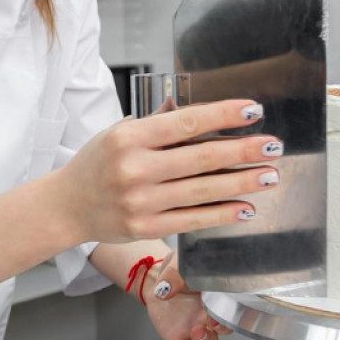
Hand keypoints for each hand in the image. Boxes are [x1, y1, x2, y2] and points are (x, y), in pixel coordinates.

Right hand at [46, 99, 282, 244]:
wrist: (66, 206)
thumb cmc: (97, 164)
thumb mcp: (119, 133)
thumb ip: (157, 124)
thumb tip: (199, 111)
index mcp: (128, 137)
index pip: (185, 122)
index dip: (222, 115)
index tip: (253, 111)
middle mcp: (134, 169)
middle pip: (200, 158)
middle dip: (243, 151)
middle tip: (273, 146)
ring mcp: (140, 202)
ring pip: (202, 191)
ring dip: (241, 183)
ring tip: (269, 175)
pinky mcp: (145, 228)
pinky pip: (193, 219)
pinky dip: (223, 213)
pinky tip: (246, 207)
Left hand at [141, 257, 230, 339]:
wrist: (156, 281)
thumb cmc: (176, 269)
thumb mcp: (176, 264)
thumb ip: (174, 275)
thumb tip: (165, 290)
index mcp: (215, 295)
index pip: (229, 305)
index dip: (229, 310)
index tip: (221, 308)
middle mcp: (209, 315)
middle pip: (224, 327)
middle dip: (221, 328)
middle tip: (211, 322)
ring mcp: (195, 328)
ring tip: (196, 333)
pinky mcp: (179, 339)